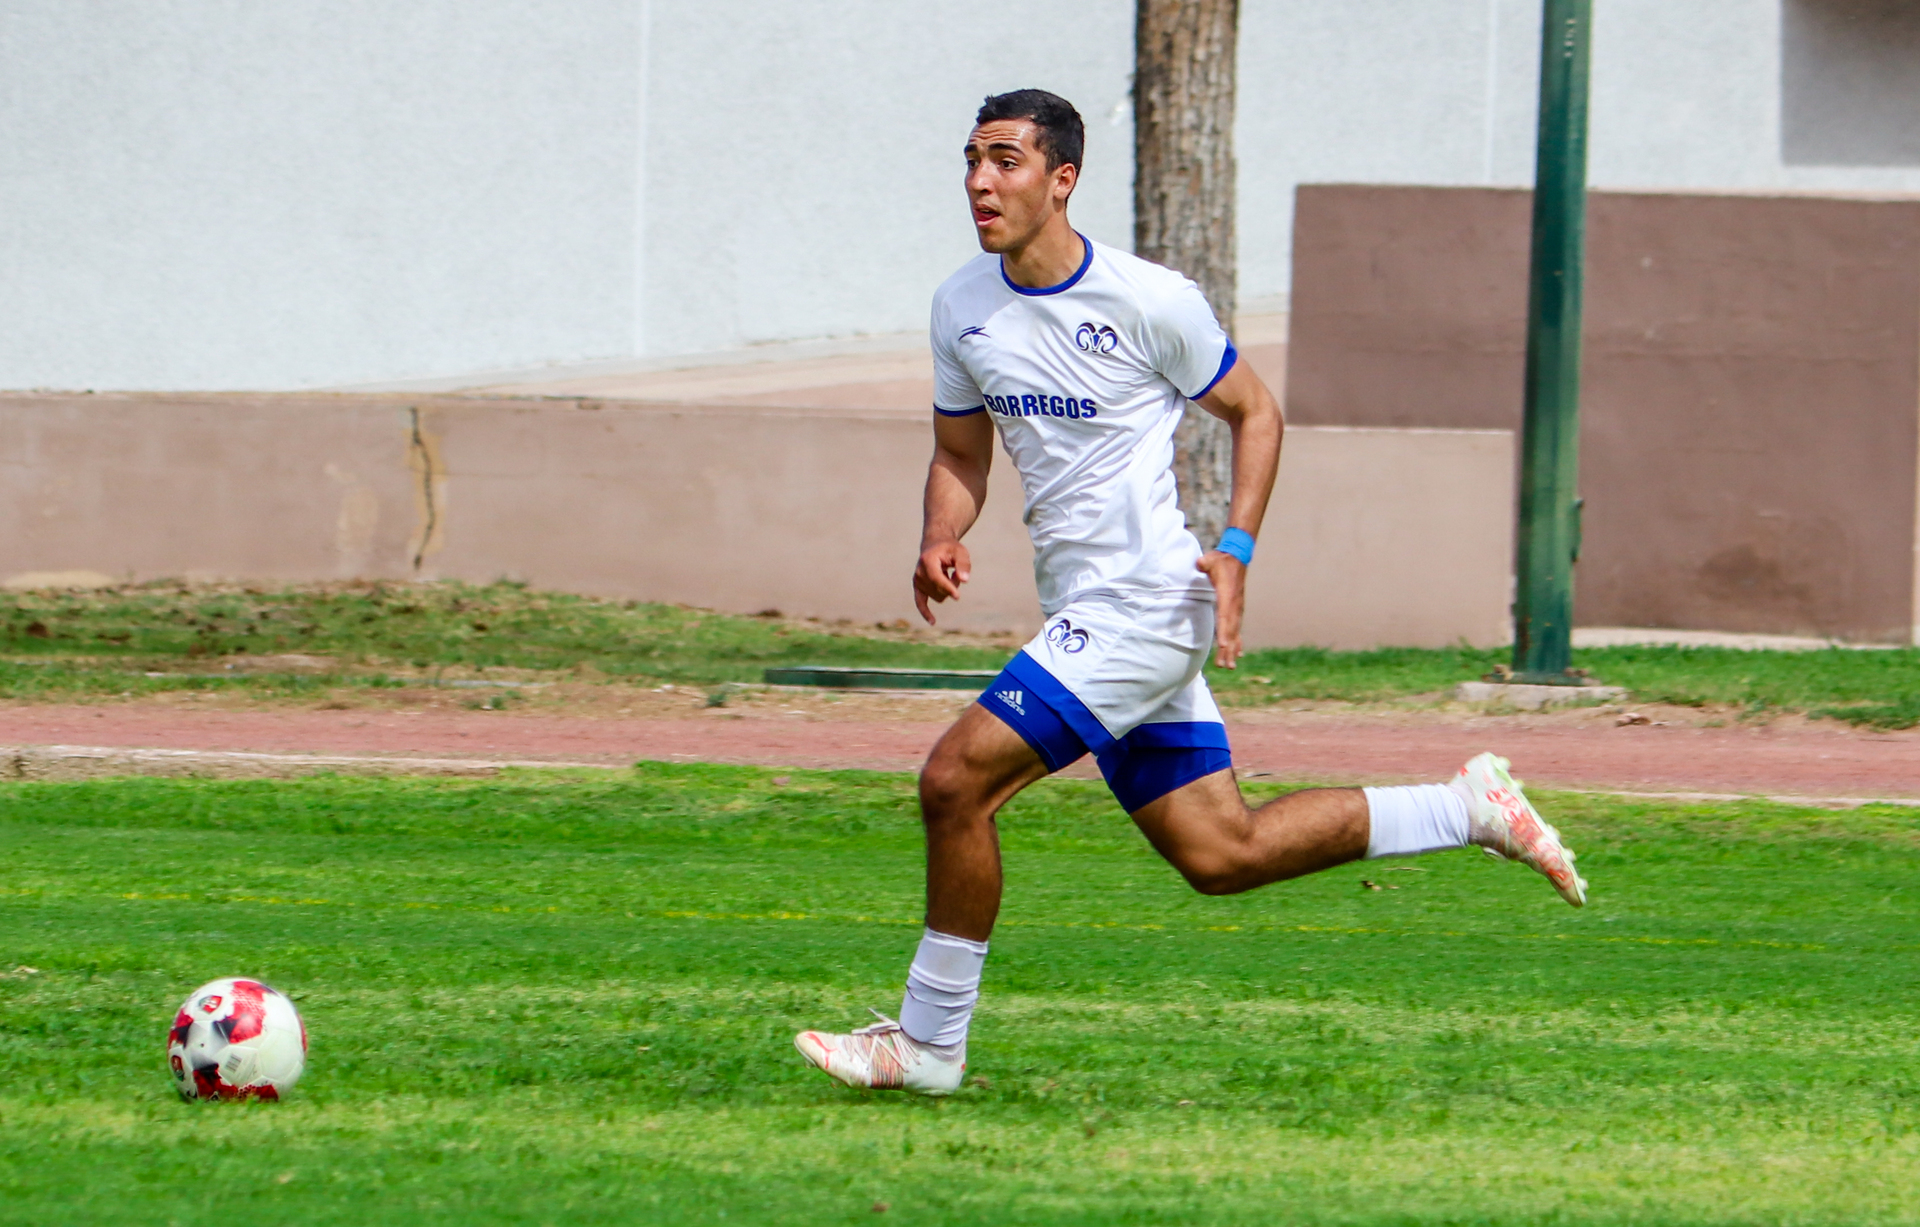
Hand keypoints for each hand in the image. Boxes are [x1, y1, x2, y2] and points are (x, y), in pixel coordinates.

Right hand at [914, 538, 972, 624]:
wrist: (935, 546)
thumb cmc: (950, 549)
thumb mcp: (960, 552)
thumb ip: (963, 564)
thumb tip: (965, 580)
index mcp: (927, 561)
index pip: (936, 578)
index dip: (947, 587)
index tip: (957, 596)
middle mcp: (919, 572)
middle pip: (940, 589)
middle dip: (953, 585)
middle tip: (956, 572)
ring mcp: (917, 581)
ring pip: (938, 596)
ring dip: (948, 589)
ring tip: (949, 575)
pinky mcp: (918, 588)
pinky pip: (920, 602)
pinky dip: (925, 612)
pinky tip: (933, 621)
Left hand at [1196, 551, 1246, 667]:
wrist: (1237, 558)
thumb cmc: (1221, 561)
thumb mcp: (1211, 560)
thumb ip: (1205, 564)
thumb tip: (1199, 564)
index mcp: (1227, 595)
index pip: (1225, 615)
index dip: (1224, 630)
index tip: (1223, 644)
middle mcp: (1234, 605)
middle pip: (1231, 630)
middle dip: (1228, 648)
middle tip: (1224, 665)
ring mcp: (1237, 609)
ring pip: (1235, 633)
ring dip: (1232, 650)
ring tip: (1229, 667)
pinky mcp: (1237, 610)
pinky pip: (1237, 629)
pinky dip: (1237, 643)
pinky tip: (1238, 655)